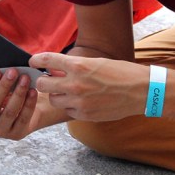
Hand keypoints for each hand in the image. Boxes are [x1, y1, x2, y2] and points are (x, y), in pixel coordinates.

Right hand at [0, 68, 41, 139]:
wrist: (25, 112)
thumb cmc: (8, 96)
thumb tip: (2, 69)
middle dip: (3, 86)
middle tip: (13, 71)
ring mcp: (1, 131)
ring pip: (9, 111)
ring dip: (18, 92)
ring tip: (25, 78)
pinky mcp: (16, 134)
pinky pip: (23, 117)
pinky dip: (29, 103)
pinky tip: (33, 91)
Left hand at [30, 52, 147, 121]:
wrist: (142, 91)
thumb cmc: (121, 73)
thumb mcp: (96, 63)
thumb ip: (75, 67)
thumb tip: (56, 70)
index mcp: (79, 65)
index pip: (47, 60)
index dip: (36, 60)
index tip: (32, 62)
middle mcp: (76, 83)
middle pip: (42, 84)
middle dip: (43, 82)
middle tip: (49, 80)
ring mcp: (79, 101)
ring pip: (53, 100)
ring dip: (57, 95)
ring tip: (68, 91)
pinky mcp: (85, 115)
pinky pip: (67, 111)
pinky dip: (71, 106)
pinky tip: (82, 101)